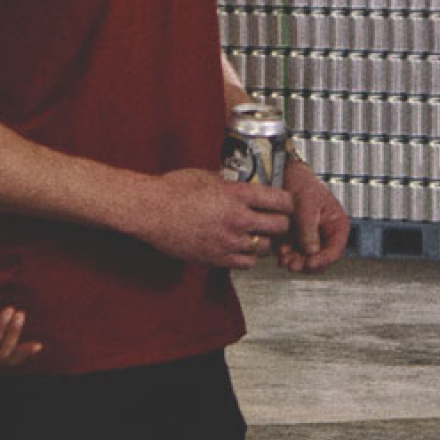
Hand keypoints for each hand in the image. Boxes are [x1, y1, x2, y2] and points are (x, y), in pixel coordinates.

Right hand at [140, 167, 293, 268]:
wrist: (150, 210)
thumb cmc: (173, 190)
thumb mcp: (207, 176)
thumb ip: (230, 184)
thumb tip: (243, 185)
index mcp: (237, 195)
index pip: (281, 201)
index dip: (288, 202)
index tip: (286, 203)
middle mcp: (238, 219)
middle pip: (280, 227)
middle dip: (281, 223)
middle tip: (275, 220)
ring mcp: (228, 241)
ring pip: (265, 248)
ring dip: (263, 241)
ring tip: (254, 234)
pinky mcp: (217, 258)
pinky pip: (246, 263)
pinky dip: (247, 256)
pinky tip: (240, 248)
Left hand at [278, 157, 351, 274]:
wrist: (286, 177)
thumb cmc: (303, 185)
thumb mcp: (307, 205)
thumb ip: (309, 229)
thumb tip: (312, 251)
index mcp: (336, 225)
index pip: (335, 250)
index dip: (324, 260)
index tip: (310, 263)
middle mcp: (326, 234)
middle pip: (321, 258)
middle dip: (306, 263)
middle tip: (293, 265)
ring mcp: (312, 238)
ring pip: (307, 259)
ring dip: (296, 261)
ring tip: (285, 259)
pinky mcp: (298, 239)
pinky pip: (295, 254)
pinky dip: (288, 255)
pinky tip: (281, 253)